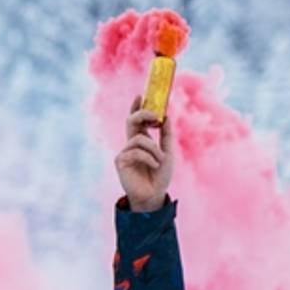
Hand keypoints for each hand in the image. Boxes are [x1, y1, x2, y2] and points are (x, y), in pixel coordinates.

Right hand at [114, 97, 173, 211]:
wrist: (154, 195)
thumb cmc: (160, 175)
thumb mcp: (168, 152)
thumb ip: (167, 135)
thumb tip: (167, 116)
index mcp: (142, 141)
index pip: (136, 120)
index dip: (136, 107)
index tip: (140, 95)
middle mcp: (131, 144)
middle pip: (131, 121)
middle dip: (142, 114)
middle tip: (155, 115)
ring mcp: (125, 152)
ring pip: (140, 139)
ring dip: (154, 149)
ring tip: (159, 160)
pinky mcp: (120, 162)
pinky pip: (137, 152)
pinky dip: (149, 158)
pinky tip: (153, 166)